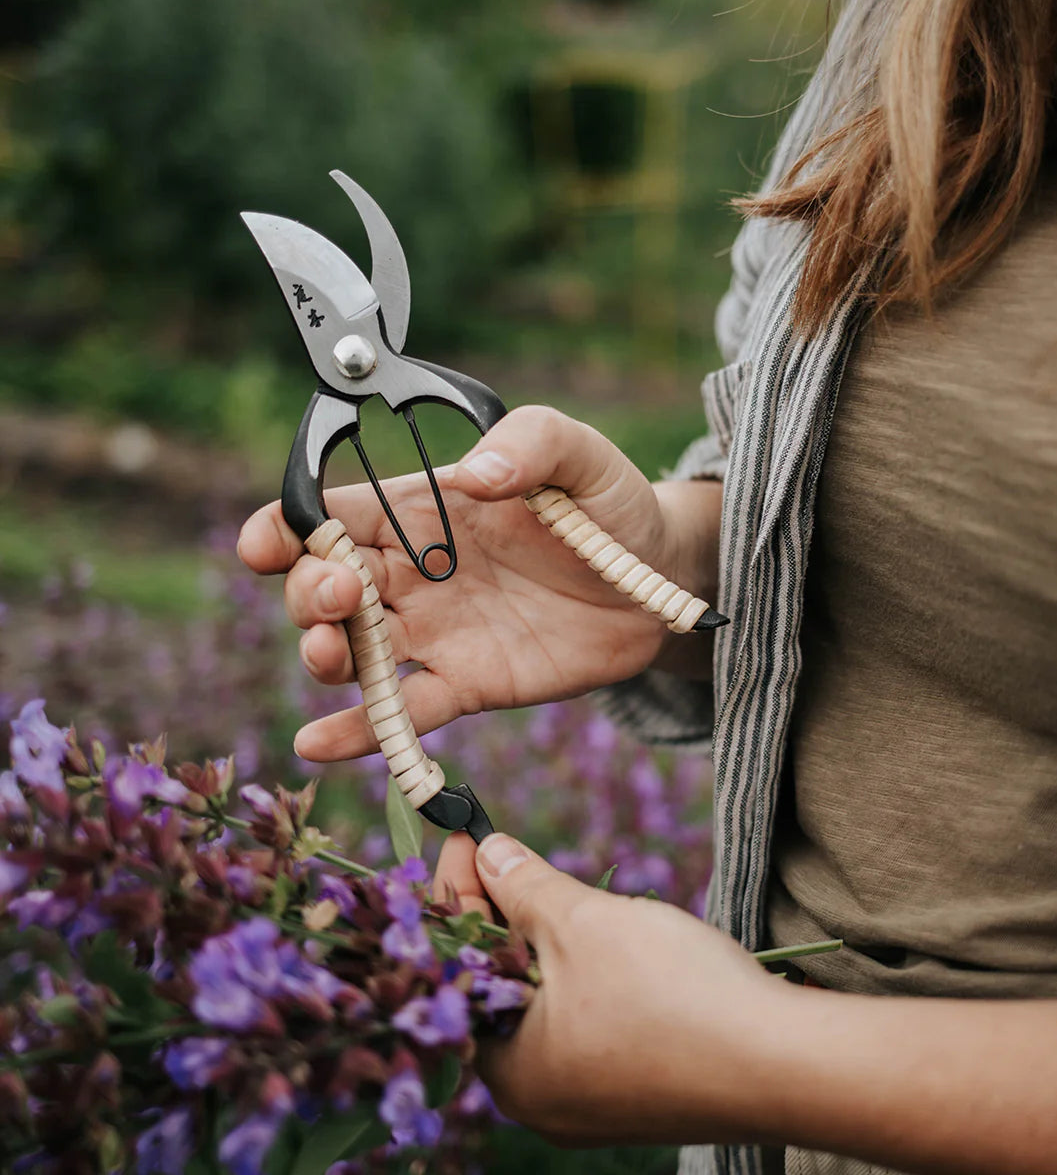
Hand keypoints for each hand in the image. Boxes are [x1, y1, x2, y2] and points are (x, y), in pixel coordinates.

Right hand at [238, 406, 705, 760]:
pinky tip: (319, 743)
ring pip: (351, 650)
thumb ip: (531, 442)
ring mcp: (436, 632)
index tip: (267, 543)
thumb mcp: (580, 455)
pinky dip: (361, 732)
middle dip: (310, 592)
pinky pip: (403, 712)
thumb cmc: (611, 507)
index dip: (286, 526)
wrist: (661, 582)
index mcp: (425, 508)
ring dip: (323, 655)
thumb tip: (476, 473)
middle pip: (324, 584)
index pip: (335, 512)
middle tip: (342, 595)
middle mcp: (415, 572)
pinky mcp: (465, 684)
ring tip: (335, 657)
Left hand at [436, 836, 1056, 1171]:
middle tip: (508, 856)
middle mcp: (538, 1101)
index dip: (454, 892)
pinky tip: (603, 939)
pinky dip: (582, 977)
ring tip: (557, 889)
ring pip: (544, 1006)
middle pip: (496, 989)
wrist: (785, 1063)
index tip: (462, 836)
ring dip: (545, 944)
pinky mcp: (635, 1095)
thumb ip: (523, 885)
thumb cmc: (671, 993)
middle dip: (502, 917)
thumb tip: (485, 851)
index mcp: (509, 1070)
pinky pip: (585, 1027)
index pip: (454, 968)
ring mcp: (589, 1105)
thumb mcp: (584, 921)